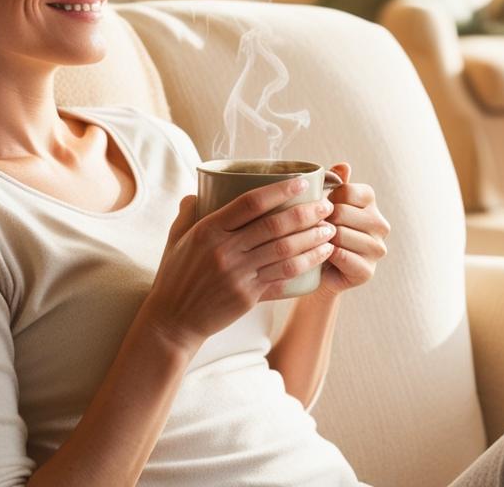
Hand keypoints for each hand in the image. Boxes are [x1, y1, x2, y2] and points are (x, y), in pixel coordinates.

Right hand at [143, 176, 338, 350]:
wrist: (173, 321)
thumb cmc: (175, 276)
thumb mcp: (176, 239)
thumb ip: (188, 212)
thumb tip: (198, 191)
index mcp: (208, 230)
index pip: (250, 203)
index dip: (280, 190)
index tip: (303, 182)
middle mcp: (225, 250)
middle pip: (275, 226)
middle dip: (306, 214)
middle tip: (327, 207)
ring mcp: (238, 274)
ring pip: (284, 252)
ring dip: (312, 239)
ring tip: (330, 230)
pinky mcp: (248, 296)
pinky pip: (283, 278)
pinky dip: (305, 265)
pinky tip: (320, 257)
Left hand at [313, 162, 390, 297]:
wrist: (314, 270)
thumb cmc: (317, 229)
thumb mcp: (322, 203)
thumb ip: (333, 183)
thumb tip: (343, 165)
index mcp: (370, 202)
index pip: (347, 191)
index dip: (326, 199)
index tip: (318, 210)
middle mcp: (380, 224)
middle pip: (343, 212)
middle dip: (321, 220)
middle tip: (311, 228)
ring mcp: (377, 248)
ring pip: (341, 235)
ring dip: (321, 239)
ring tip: (313, 241)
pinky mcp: (368, 271)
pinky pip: (342, 256)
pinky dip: (326, 256)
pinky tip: (320, 256)